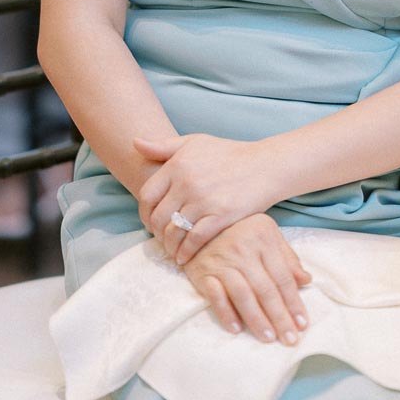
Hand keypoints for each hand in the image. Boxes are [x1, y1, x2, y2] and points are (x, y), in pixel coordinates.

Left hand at [134, 133, 276, 261]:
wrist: (264, 165)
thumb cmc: (228, 153)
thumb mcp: (194, 142)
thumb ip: (163, 146)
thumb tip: (135, 142)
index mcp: (178, 165)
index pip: (147, 195)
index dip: (144, 212)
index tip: (149, 221)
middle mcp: (187, 183)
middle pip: (158, 217)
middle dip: (156, 232)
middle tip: (161, 238)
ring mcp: (203, 201)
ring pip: (174, 232)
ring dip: (169, 246)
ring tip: (172, 250)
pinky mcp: (220, 216)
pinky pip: (194, 241)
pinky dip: (186, 253)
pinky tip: (184, 257)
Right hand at [182, 214, 311, 343]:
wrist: (199, 223)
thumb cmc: (239, 230)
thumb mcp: (267, 234)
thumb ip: (287, 257)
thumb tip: (306, 280)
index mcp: (264, 239)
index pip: (282, 277)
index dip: (294, 302)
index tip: (302, 324)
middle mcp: (244, 249)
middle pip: (265, 289)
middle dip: (279, 317)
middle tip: (289, 339)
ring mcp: (223, 261)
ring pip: (243, 294)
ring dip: (256, 319)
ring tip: (268, 338)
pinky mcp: (203, 272)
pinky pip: (216, 296)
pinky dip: (226, 313)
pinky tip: (236, 329)